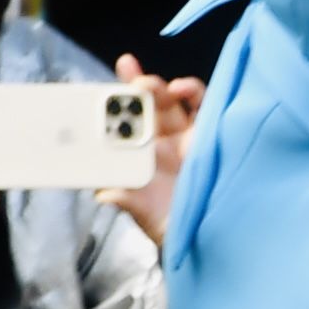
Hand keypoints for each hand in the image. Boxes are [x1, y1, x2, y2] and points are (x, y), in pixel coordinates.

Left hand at [110, 54, 201, 241]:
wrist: (214, 233)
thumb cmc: (175, 224)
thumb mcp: (148, 216)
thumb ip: (129, 202)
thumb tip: (105, 195)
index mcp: (140, 157)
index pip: (122, 124)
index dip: (110, 106)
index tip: (94, 92)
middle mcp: (160, 142)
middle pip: (145, 106)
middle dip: (135, 87)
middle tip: (130, 76)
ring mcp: (185, 135)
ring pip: (170, 101)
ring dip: (159, 88)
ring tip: (150, 85)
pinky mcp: (211, 132)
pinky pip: (202, 104)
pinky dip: (193, 91)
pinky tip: (182, 88)